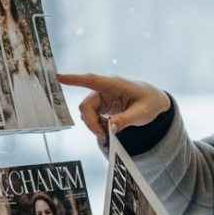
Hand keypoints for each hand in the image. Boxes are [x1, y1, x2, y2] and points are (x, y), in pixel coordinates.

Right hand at [55, 73, 170, 141]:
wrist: (154, 102)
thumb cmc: (150, 102)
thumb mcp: (142, 113)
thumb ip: (125, 120)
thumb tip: (110, 128)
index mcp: (114, 84)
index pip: (91, 80)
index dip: (74, 80)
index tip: (59, 78)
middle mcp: (104, 89)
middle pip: (86, 106)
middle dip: (92, 123)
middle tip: (104, 136)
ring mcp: (102, 98)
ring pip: (87, 114)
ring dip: (95, 126)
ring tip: (109, 133)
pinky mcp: (102, 106)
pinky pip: (92, 117)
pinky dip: (98, 126)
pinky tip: (108, 129)